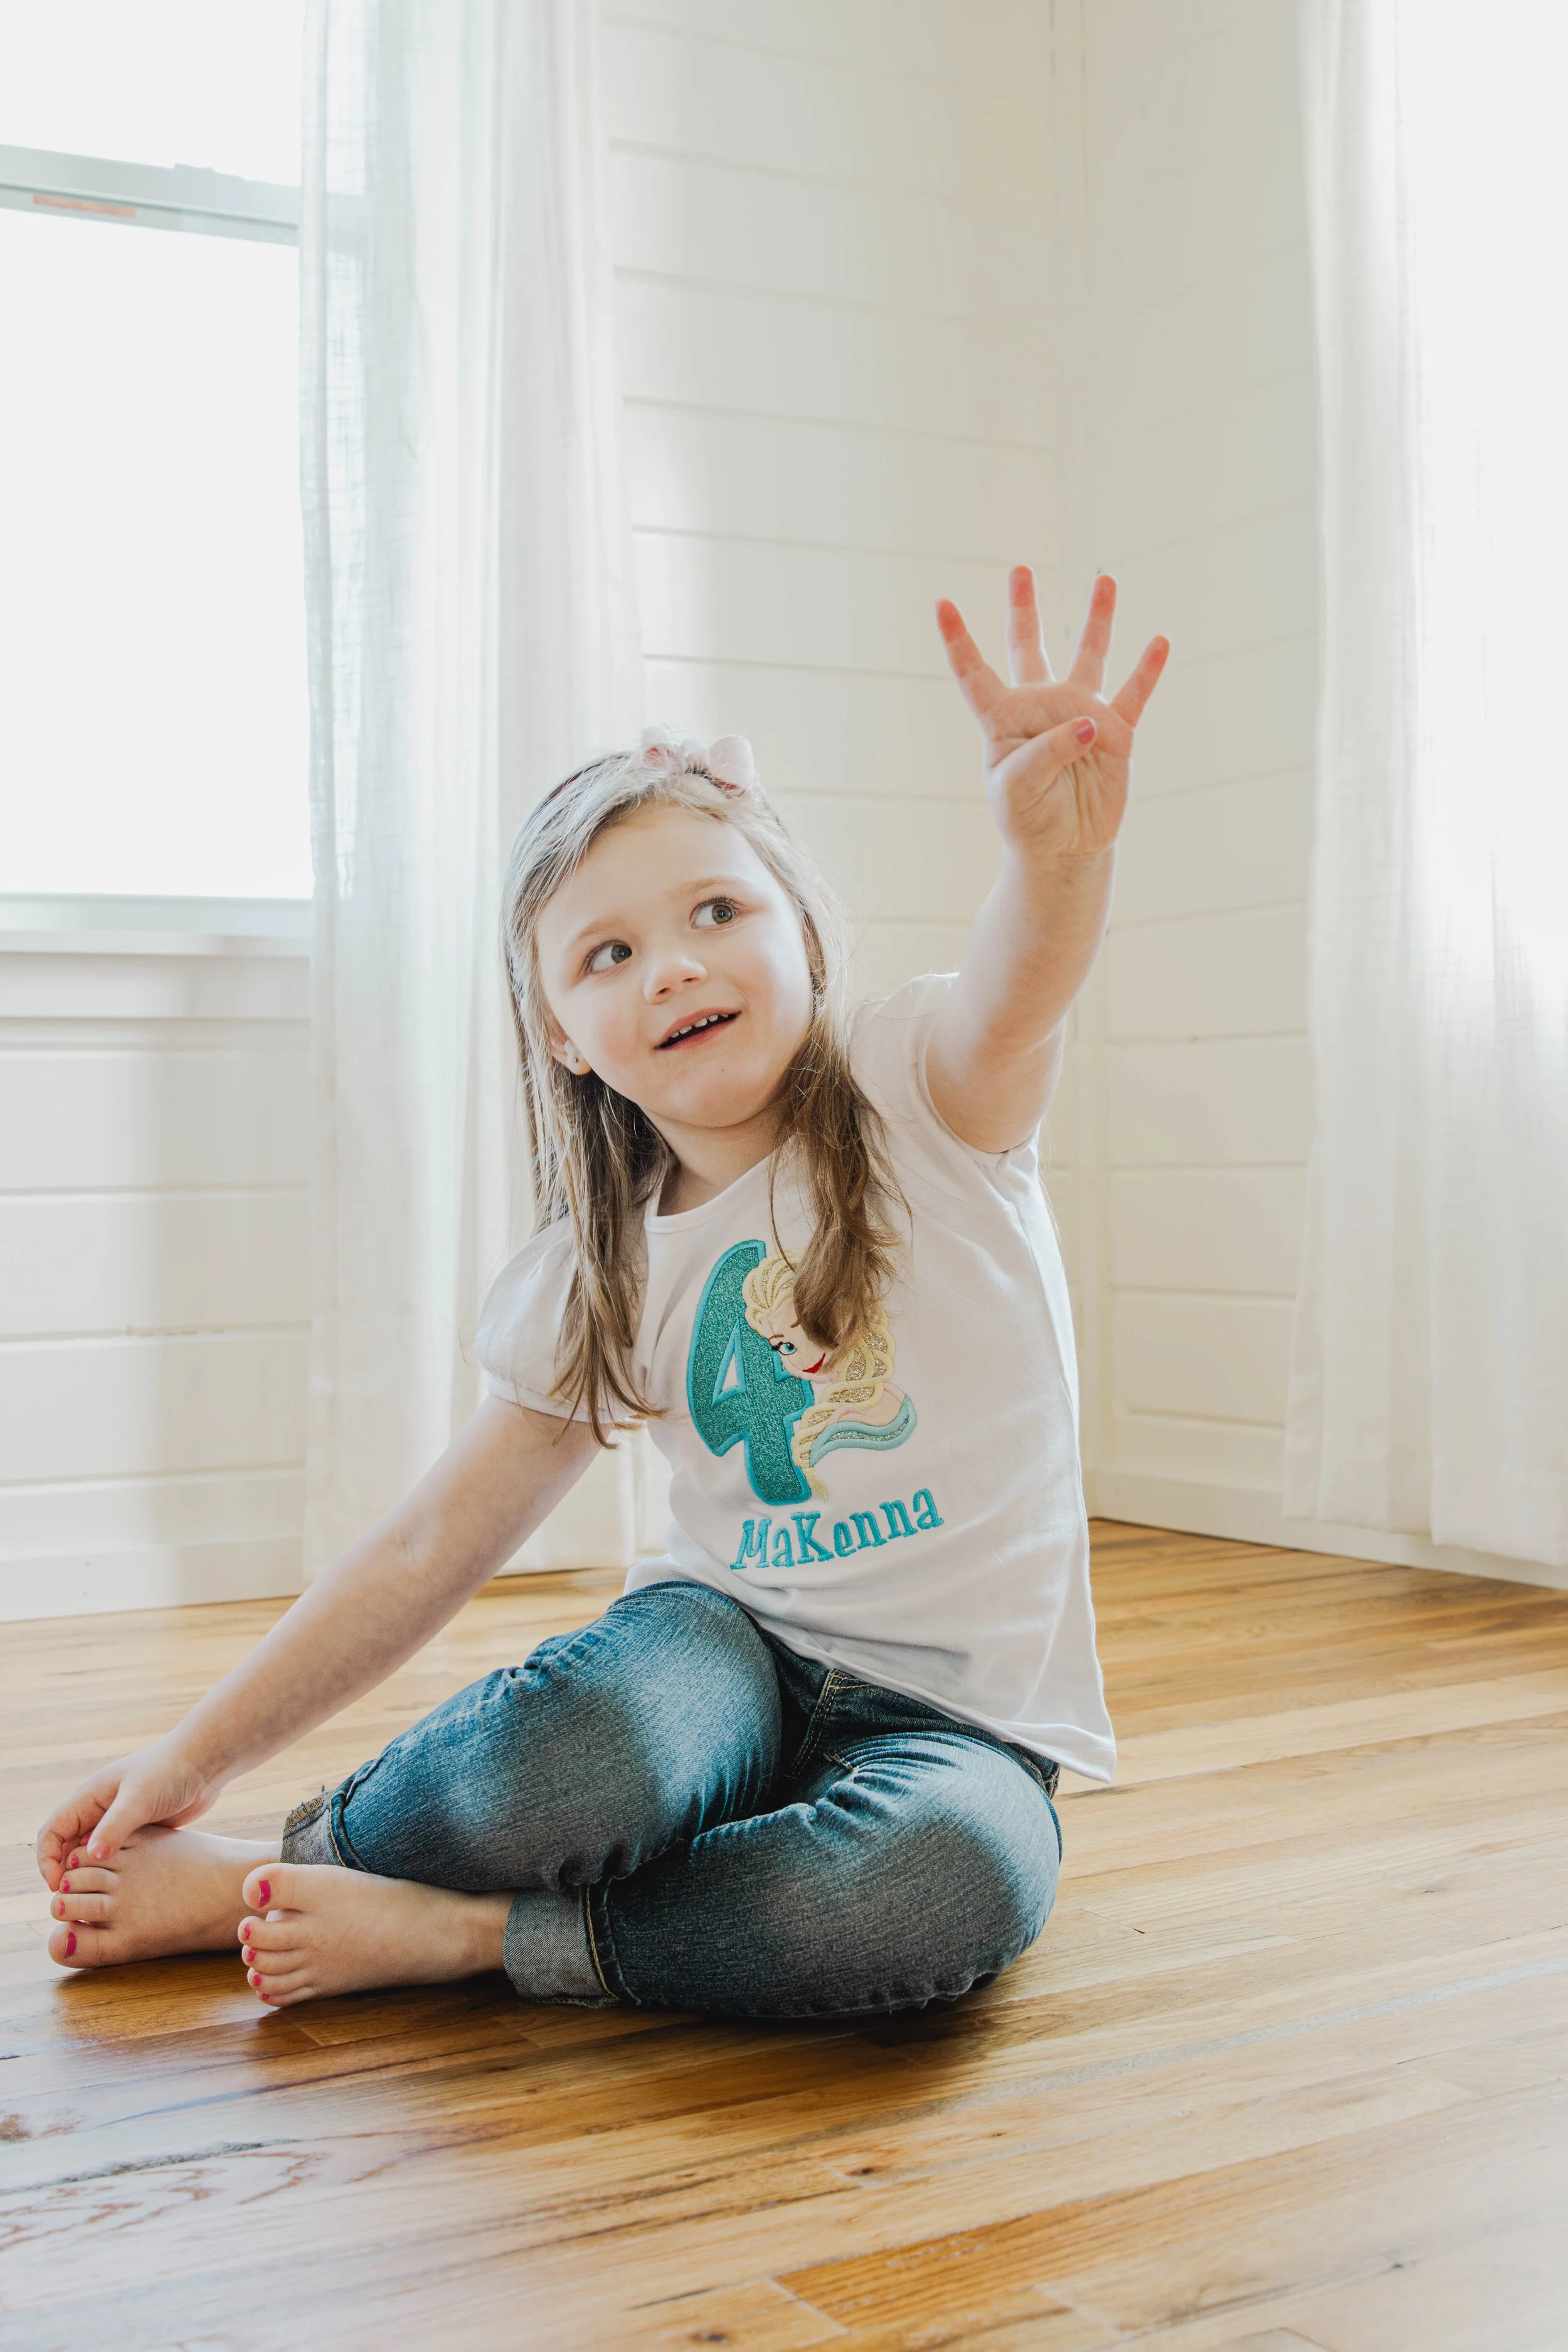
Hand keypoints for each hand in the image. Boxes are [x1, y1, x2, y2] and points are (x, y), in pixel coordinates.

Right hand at [35, 1737, 221, 1888]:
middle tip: (77, 1904)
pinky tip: (124, 1894)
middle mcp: (98, 1812)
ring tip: (98, 1904)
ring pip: (91, 1858)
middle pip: (67, 1850)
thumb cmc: (170, 1772)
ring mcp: (118, 1823)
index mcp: (88, 1798)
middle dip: (67, 1876)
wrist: (205, 1763)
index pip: (51, 1833)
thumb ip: (115, 1827)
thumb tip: (92, 1857)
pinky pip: (116, 1859)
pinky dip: (113, 1876)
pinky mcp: (138, 1834)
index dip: (48, 1861)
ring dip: (90, 1879)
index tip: (58, 1887)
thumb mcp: (140, 1798)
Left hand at [937, 567, 1167, 860]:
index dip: (958, 640)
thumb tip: (1088, 721)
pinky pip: (1133, 695)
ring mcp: (1080, 715)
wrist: (1064, 849)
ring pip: (1089, 656)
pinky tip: (1159, 642)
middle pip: (1029, 646)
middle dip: (1024, 608)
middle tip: (1019, 569)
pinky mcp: (1115, 733)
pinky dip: (1147, 670)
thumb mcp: (1017, 790)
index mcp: (1004, 719)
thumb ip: (1046, 753)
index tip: (941, 603)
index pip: (976, 673)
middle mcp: (1041, 707)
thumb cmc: (1027, 819)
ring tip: (1104, 579)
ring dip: (1097, 619)